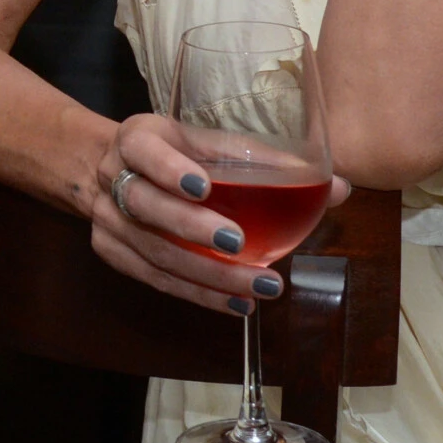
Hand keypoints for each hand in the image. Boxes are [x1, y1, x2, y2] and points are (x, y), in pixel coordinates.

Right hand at [87, 114, 351, 314]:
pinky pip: (156, 279)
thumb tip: (338, 187)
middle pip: (145, 206)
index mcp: (137, 139)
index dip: (169, 169)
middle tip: (238, 243)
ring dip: (206, 273)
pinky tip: (236, 303)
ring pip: (152, 252)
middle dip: (192, 227)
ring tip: (259, 286)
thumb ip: (265, 162)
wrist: (103, 168)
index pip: (145, 151)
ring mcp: (108, 220)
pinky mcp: (112, 252)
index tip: (203, 186)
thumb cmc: (171, 154)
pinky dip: (198, 293)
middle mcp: (113, 178)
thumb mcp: (204, 142)